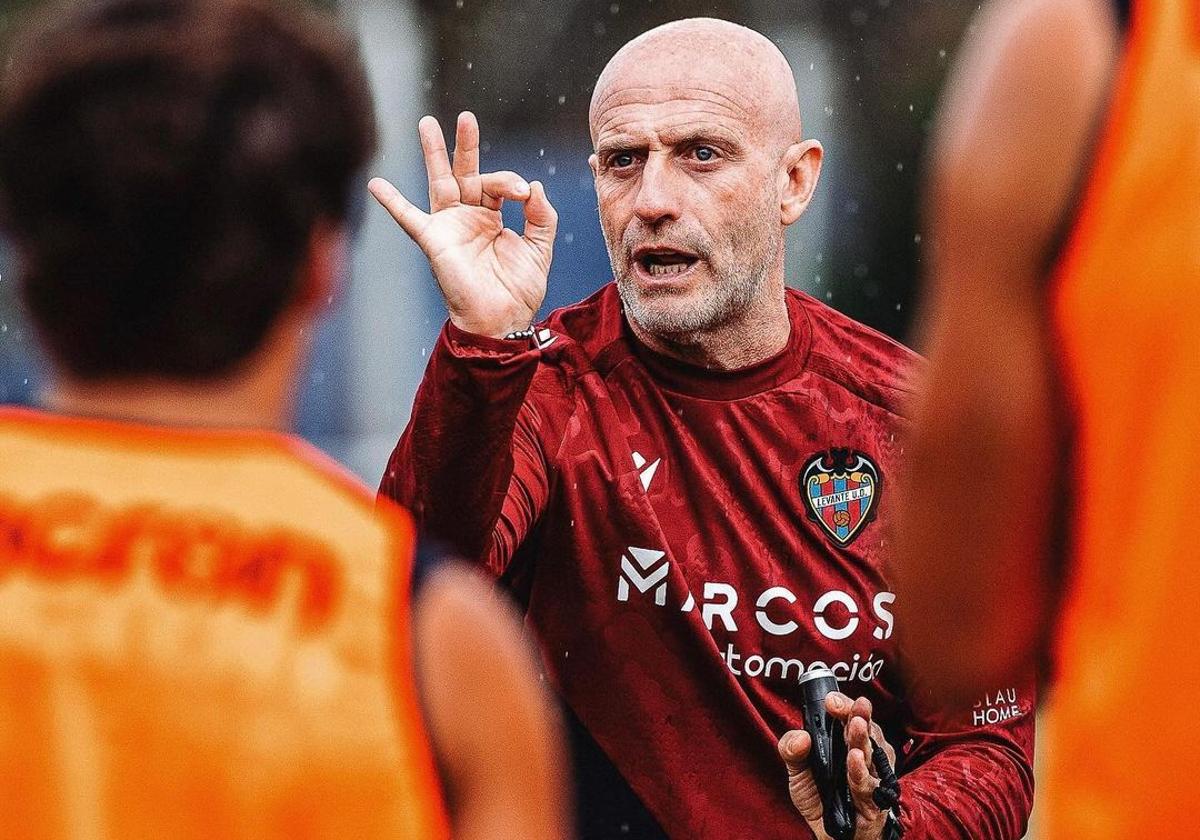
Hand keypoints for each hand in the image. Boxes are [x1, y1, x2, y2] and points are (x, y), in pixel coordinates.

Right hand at [368, 111, 556, 337]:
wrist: (501, 319)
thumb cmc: (518, 289)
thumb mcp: (539, 248)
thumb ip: (541, 217)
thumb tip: (534, 184)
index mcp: (491, 217)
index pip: (496, 184)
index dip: (510, 182)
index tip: (524, 193)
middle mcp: (467, 217)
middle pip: (464, 172)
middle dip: (464, 145)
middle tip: (466, 118)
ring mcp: (448, 226)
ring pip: (439, 181)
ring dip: (433, 153)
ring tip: (427, 124)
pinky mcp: (434, 241)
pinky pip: (409, 218)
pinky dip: (392, 202)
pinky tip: (376, 184)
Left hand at [778, 692, 896, 839]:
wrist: (830, 834)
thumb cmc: (820, 798)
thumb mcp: (797, 772)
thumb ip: (791, 750)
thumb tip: (800, 736)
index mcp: (845, 742)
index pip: (849, 717)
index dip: (844, 706)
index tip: (832, 700)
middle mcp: (863, 756)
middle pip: (866, 731)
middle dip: (859, 716)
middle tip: (854, 706)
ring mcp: (872, 777)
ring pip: (872, 754)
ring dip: (863, 739)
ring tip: (856, 725)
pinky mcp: (874, 801)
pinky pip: (868, 786)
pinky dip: (861, 773)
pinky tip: (855, 759)